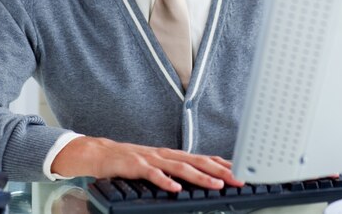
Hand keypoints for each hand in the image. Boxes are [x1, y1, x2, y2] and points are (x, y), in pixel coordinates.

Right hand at [51, 137, 242, 191]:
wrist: (101, 154)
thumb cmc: (130, 162)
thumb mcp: (157, 165)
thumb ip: (175, 171)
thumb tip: (197, 179)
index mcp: (172, 155)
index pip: (202, 158)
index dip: (222, 164)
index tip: (240, 170)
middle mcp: (165, 154)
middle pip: (197, 161)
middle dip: (220, 170)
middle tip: (238, 179)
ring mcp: (151, 158)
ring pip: (179, 167)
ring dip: (200, 176)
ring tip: (216, 184)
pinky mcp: (136, 166)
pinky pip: (152, 174)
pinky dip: (164, 181)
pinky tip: (175, 188)